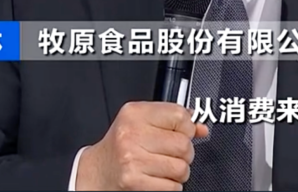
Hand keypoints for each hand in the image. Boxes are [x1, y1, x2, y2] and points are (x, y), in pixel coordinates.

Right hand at [74, 101, 208, 190]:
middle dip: (183, 153)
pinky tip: (157, 179)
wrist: (96, 172)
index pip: (180, 115)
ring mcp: (132, 159)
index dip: (186, 127)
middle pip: (184, 144)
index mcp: (135, 114)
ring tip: (162, 168)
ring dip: (177, 172)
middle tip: (169, 154)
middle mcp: (131, 134)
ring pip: (181, 168)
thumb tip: (201, 128)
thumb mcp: (141, 123)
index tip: (180, 133)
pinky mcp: (134, 181)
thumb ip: (171, 121)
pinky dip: (170, 186)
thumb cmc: (120, 147)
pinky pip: (172, 187)